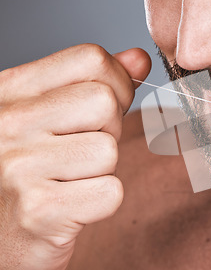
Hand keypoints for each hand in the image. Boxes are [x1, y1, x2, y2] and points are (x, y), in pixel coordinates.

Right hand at [0, 44, 150, 269]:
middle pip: (104, 102)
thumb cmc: (24, 175)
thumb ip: (92, 84)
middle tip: (80, 152)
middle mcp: (7, 123)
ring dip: (101, 170)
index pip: (90, 59)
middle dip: (108, 129)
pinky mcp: (40, 211)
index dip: (116, 82)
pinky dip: (101, 202)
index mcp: (10, 91)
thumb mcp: (46, 116)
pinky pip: (111, 192)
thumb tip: (138, 58)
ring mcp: (19, 168)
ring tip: (69, 181)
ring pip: (109, 150)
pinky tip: (71, 207)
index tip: (107, 107)